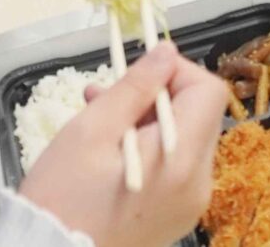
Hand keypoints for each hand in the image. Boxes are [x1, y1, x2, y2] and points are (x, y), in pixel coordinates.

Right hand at [18, 43, 227, 246]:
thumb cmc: (62, 196)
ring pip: (184, 140)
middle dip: (157, 96)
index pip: (208, 91)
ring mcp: (189, 204)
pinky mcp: (174, 217)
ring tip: (98, 115)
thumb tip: (167, 52)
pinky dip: (149, 149)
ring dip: (148, 120)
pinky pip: (174, 168)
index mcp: (181, 160)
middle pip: (198, 115)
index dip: (176, 72)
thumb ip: (135, 87)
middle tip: (106, 96)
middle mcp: (197, 184)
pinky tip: (109, 148)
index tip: (136, 74)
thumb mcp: (91, 130)